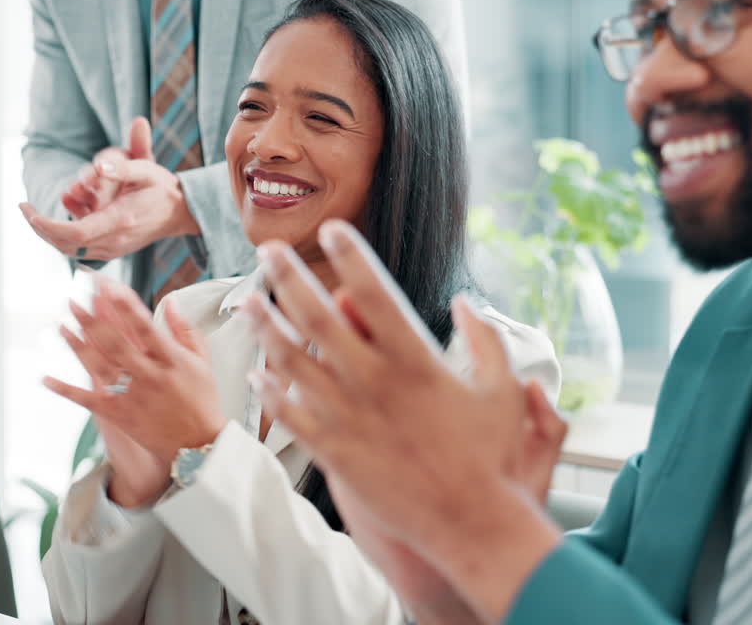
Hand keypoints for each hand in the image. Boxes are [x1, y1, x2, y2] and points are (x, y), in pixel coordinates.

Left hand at [21, 118, 200, 260]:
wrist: (180, 212)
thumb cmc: (160, 187)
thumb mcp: (147, 169)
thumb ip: (123, 166)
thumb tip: (98, 167)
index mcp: (121, 221)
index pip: (76, 234)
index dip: (49, 226)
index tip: (30, 212)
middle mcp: (114, 242)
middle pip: (65, 245)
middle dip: (40, 228)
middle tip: (24, 207)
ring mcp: (111, 250)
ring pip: (68, 250)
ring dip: (47, 233)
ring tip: (31, 212)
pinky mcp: (109, 252)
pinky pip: (78, 249)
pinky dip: (61, 235)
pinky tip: (54, 215)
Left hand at [44, 277, 225, 497]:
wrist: (198, 446)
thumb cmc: (202, 399)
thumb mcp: (201, 360)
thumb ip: (184, 329)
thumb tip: (169, 301)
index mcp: (171, 359)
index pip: (144, 326)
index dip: (125, 305)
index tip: (108, 286)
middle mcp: (149, 375)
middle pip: (115, 342)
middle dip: (92, 318)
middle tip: (73, 298)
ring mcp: (132, 396)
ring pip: (98, 366)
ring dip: (77, 344)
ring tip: (60, 323)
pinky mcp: (119, 414)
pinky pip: (88, 400)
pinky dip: (66, 390)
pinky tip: (45, 378)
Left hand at [245, 220, 560, 621]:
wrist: (470, 523)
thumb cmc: (489, 458)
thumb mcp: (502, 390)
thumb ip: (485, 340)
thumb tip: (465, 301)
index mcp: (416, 361)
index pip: (376, 293)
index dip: (352, 256)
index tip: (332, 228)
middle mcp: (375, 383)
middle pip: (320, 317)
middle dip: (289, 277)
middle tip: (267, 249)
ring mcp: (349, 417)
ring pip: (294, 362)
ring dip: (267, 326)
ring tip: (248, 300)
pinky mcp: (334, 452)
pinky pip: (292, 415)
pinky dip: (271, 392)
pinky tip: (256, 373)